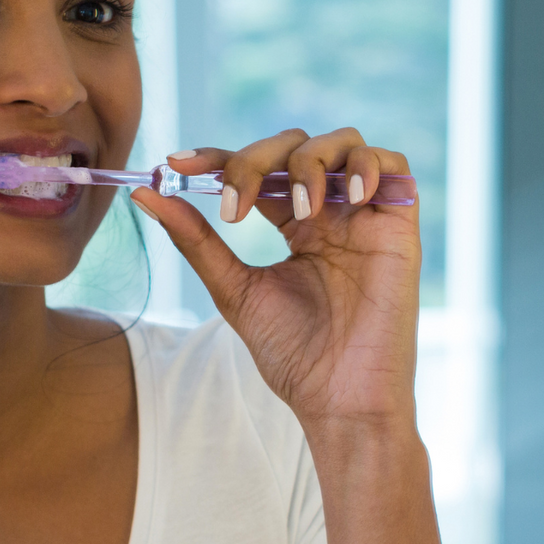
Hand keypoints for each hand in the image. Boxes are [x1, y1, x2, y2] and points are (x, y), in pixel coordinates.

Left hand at [130, 127, 419, 427]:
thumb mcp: (235, 291)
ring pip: (344, 142)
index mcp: (294, 225)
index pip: (256, 169)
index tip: (176, 164)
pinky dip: (366, 165)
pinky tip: (344, 197)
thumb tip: (144, 193)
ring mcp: (365, 217)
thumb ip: (197, 241)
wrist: (340, 400)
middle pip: (294, 146)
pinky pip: (395, 166)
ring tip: (298, 208)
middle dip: (257, 160)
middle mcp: (331, 213)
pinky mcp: (399, 227)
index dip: (219, 157)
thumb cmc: (294, 356)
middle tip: (235, 206)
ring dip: (310, 161)